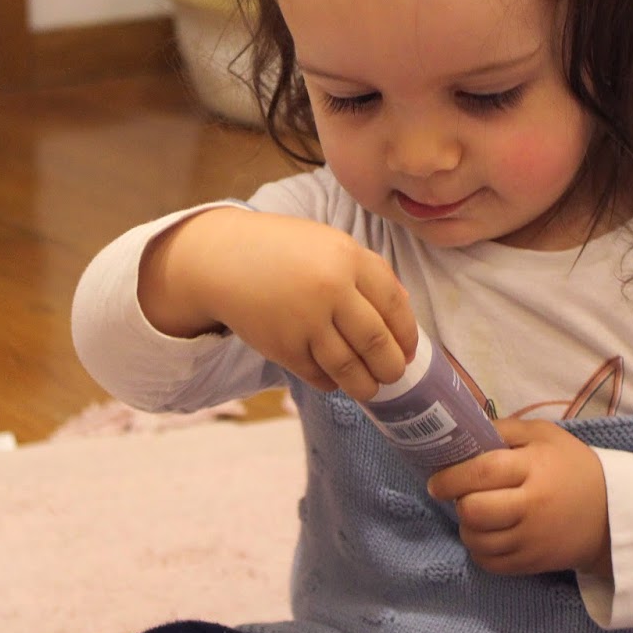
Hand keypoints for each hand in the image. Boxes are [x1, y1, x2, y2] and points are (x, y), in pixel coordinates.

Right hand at [138, 209, 416, 398]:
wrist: (223, 259)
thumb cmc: (284, 250)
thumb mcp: (330, 244)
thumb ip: (369, 271)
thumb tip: (405, 309)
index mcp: (349, 258)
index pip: (395, 306)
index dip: (407, 335)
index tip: (410, 350)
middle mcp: (332, 289)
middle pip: (378, 342)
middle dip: (392, 367)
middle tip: (394, 374)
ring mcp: (306, 320)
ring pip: (350, 368)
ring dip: (366, 385)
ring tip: (371, 388)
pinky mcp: (284, 347)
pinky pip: (319, 376)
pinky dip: (332, 383)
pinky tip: (335, 379)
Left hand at [426, 419, 610, 577]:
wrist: (613, 512)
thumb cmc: (572, 467)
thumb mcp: (545, 435)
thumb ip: (505, 430)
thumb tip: (466, 432)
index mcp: (534, 468)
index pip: (483, 472)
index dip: (452, 477)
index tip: (437, 480)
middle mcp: (532, 506)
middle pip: (475, 511)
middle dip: (459, 502)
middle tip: (462, 495)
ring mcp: (532, 539)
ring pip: (477, 541)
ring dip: (467, 527)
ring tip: (477, 513)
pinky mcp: (533, 563)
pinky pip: (490, 563)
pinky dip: (480, 550)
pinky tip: (489, 534)